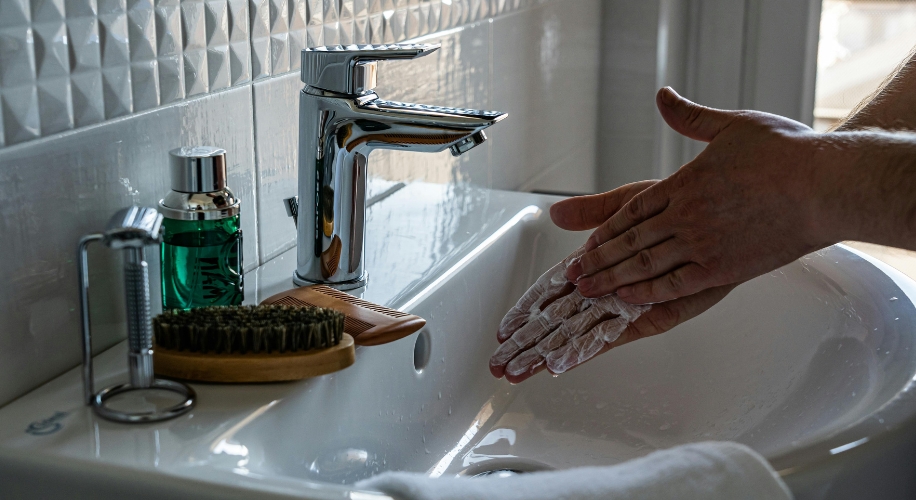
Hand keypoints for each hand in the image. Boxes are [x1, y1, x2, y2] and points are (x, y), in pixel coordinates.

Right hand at [490, 184, 735, 382]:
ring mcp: (628, 306)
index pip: (552, 292)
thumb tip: (556, 214)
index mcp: (599, 265)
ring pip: (577, 334)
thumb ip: (592, 214)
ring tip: (518, 371)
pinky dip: (583, 351)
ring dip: (546, 353)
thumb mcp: (628, 205)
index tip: (504, 328)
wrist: (726, 218)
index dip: (527, 309)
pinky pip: (612, 337)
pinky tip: (559, 364)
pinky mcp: (651, 317)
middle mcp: (609, 290)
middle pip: (558, 321)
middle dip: (528, 342)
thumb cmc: (683, 209)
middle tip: (499, 363)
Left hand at [566, 87, 828, 303]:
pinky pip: (675, 285)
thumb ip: (691, 117)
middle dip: (598, 261)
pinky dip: (648, 293)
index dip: (605, 227)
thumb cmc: (784, 153)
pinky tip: (629, 300)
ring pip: (644, 266)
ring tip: (588, 292)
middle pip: (629, 242)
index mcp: (684, 183)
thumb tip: (663, 97)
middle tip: (572, 275)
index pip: (631, 210)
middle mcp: (685, 215)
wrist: (824, 185)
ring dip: (612, 280)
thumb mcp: (731, 126)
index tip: (586, 241)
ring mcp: (702, 244)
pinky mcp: (722, 269)